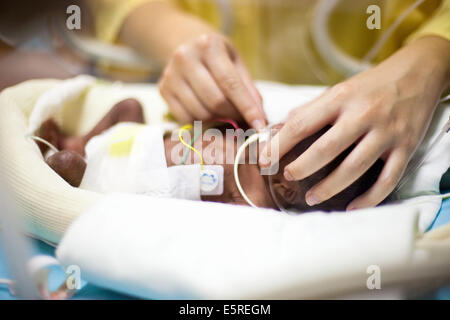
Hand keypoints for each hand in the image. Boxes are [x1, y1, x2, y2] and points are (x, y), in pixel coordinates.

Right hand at [158, 34, 265, 129]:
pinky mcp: (163, 89)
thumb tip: (259, 116)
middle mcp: (186, 58)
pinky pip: (185, 118)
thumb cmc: (216, 54)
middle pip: (215, 101)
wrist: (183, 43)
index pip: (231, 83)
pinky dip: (200, 122)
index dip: (247, 107)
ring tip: (225, 114)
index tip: (260, 125)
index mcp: (208, 45)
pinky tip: (207, 113)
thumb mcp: (235, 61)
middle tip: (241, 117)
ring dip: (217, 120)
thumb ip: (248, 87)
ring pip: (200, 112)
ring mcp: (171, 74)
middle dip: (233, 115)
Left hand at [261, 36, 449, 209]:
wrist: (419, 72)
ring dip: (330, 187)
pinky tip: (352, 208)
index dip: (279, 145)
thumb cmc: (371, 85)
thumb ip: (309, 110)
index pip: (301, 124)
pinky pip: (388, 179)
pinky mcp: (406, 147)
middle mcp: (363, 115)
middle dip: (301, 167)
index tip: (264, 160)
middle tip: (288, 177)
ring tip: (312, 198)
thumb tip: (278, 130)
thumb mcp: (338, 89)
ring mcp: (386, 132)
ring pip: (354, 167)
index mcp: (340, 98)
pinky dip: (370, 198)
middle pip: (326, 149)